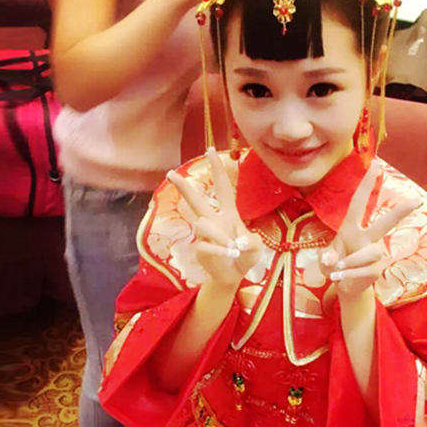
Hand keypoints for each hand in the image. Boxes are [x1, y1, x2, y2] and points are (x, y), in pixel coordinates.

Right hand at [166, 148, 261, 289]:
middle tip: (170, 173)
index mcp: (228, 214)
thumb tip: (238, 242)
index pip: (222, 188)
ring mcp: (205, 235)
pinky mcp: (200, 249)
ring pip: (203, 225)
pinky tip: (230, 254)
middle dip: (183, 187)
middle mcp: (214, 221)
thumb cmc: (245, 255)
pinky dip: (220, 250)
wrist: (234, 276)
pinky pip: (206, 245)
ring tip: (234, 248)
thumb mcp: (256, 247)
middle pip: (196, 200)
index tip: (210, 150)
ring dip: (220, 236)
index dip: (217, 169)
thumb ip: (252, 242)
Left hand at [321, 161, 418, 299]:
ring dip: (350, 261)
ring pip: (369, 253)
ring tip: (335, 269)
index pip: (359, 202)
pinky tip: (338, 278)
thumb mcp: (324, 261)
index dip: (367, 183)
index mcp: (351, 227)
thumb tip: (330, 259)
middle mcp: (366, 237)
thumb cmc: (334, 266)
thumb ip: (325, 258)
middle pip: (385, 223)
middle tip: (415, 201)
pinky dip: (349, 274)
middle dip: (400, 212)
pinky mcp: (377, 268)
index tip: (375, 164)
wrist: (344, 287)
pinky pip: (365, 270)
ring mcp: (374, 253)